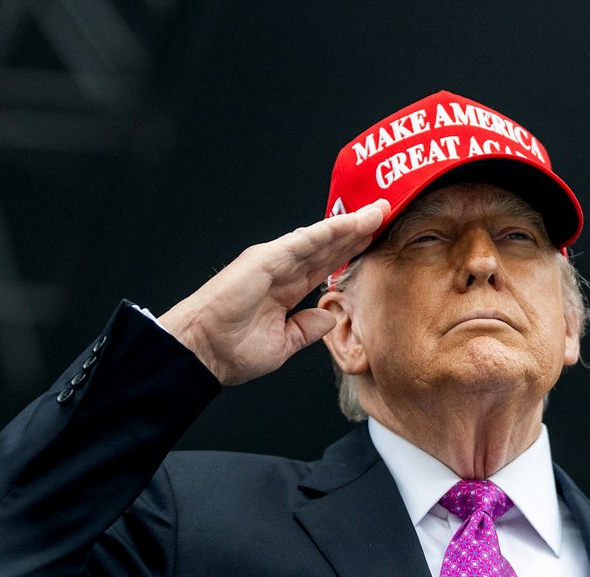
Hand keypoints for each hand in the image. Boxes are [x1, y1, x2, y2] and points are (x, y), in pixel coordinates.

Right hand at [157, 199, 388, 385]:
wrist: (205, 353)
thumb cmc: (232, 351)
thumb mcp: (284, 343)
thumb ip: (307, 328)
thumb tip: (329, 317)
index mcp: (286, 289)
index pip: (325, 264)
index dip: (350, 250)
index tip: (375, 240)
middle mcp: (281, 270)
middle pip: (328, 246)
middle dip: (357, 230)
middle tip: (385, 212)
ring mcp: (273, 262)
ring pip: (319, 238)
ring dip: (349, 224)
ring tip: (378, 210)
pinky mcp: (264, 259)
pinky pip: (302, 242)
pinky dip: (327, 231)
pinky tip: (349, 223)